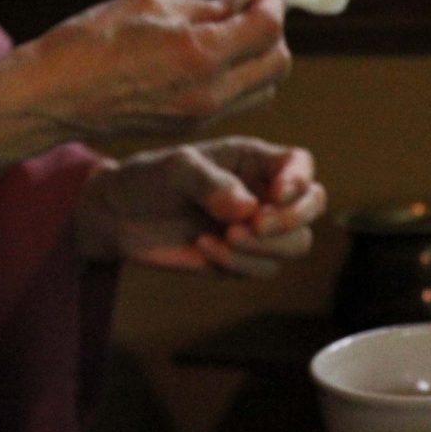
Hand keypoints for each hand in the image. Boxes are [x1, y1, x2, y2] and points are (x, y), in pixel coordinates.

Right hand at [11, 0, 292, 139]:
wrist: (56, 97)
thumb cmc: (92, 40)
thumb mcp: (148, 3)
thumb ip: (201, 9)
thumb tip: (234, 11)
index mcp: (200, 54)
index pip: (267, 30)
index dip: (270, 4)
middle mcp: (210, 91)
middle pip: (278, 65)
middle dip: (271, 34)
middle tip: (249, 14)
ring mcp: (203, 115)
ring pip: (265, 89)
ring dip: (259, 60)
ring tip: (232, 38)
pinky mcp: (193, 128)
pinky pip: (238, 102)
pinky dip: (240, 79)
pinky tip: (213, 59)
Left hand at [74, 137, 325, 277]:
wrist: (118, 217)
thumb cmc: (149, 179)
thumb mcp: (175, 169)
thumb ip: (211, 183)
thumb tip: (247, 208)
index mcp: (254, 161)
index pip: (300, 165)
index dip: (299, 181)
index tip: (277, 195)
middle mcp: (264, 193)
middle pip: (312, 208)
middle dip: (290, 220)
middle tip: (256, 225)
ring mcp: (257, 229)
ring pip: (295, 245)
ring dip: (263, 248)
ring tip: (223, 239)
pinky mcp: (243, 260)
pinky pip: (263, 269)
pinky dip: (238, 263)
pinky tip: (203, 247)